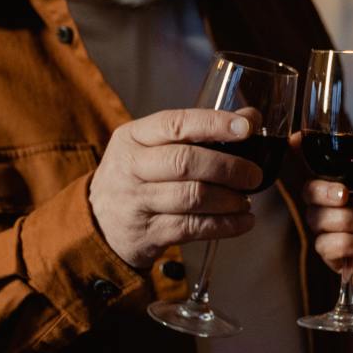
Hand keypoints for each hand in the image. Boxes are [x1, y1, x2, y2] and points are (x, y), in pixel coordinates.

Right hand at [89, 108, 261, 266]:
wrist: (99, 222)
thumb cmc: (138, 175)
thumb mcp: (154, 145)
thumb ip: (199, 130)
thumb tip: (251, 118)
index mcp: (133, 137)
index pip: (176, 124)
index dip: (214, 124)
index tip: (247, 127)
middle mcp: (130, 168)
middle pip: (186, 162)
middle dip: (228, 168)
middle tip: (253, 175)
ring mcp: (136, 202)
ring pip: (192, 197)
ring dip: (229, 199)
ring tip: (246, 199)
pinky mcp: (146, 234)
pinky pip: (193, 228)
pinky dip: (225, 225)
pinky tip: (243, 221)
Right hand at [302, 133, 352, 330]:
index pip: (333, 167)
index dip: (306, 155)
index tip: (296, 142)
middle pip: (312, 191)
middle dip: (322, 190)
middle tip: (345, 195)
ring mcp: (347, 235)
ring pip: (315, 218)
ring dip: (341, 219)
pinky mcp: (345, 262)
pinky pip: (324, 247)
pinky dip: (343, 243)